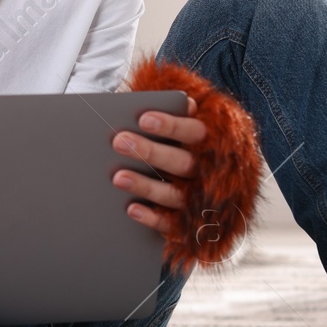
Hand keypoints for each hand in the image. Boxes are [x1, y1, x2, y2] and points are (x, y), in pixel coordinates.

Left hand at [111, 99, 207, 234]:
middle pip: (182, 163)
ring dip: (146, 186)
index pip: (194, 132)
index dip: (171, 126)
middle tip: (119, 142)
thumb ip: (174, 115)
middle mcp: (206, 172)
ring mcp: (198, 200)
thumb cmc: (178, 146)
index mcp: (208, 144)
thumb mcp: (179, 128)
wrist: (202, 187)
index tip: (143, 119)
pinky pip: (171, 224)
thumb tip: (176, 102)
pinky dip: (152, 217)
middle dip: (150, 152)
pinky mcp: (186, 224)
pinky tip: (131, 208)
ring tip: (118, 177)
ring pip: (175, 194)